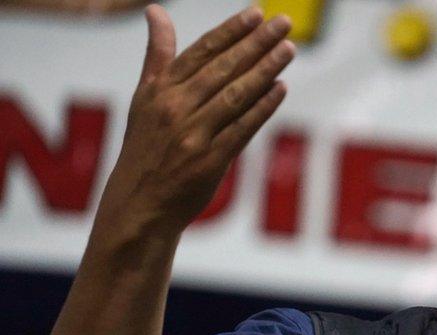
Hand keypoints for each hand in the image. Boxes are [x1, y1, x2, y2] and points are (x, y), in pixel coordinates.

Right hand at [99, 4, 293, 232]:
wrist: (139, 204)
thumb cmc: (146, 147)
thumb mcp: (144, 99)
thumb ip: (158, 56)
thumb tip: (155, 10)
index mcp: (160, 90)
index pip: (201, 52)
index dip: (231, 31)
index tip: (257, 13)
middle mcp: (175, 108)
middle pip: (223, 68)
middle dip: (256, 43)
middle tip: (284, 24)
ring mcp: (193, 135)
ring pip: (235, 95)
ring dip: (265, 69)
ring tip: (288, 50)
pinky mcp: (210, 161)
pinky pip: (242, 129)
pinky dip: (262, 108)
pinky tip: (280, 89)